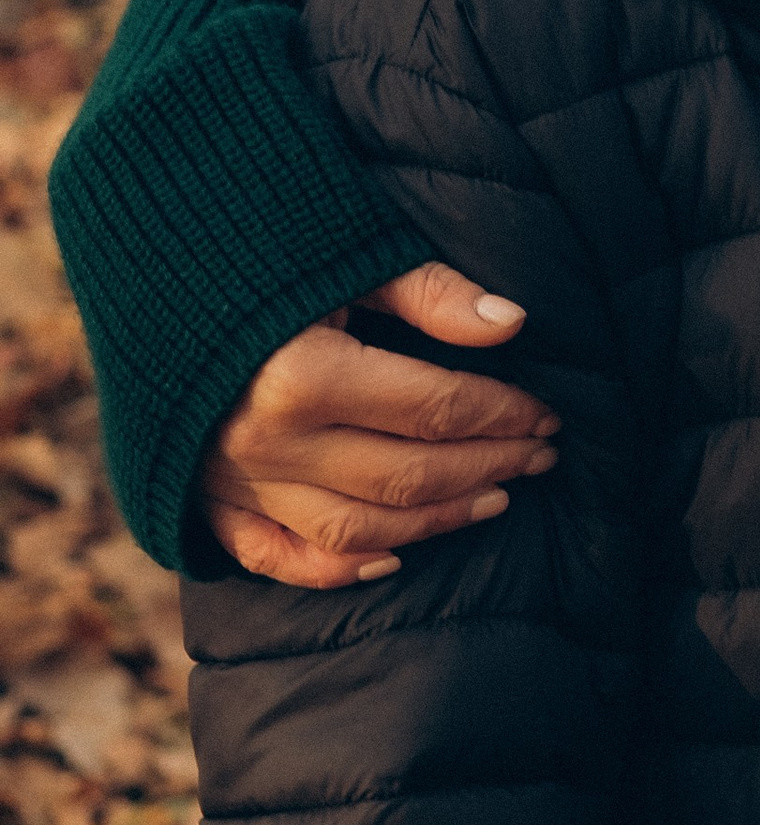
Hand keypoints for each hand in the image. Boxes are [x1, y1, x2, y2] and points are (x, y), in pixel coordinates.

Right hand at [197, 263, 560, 589]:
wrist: (146, 269)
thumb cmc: (256, 255)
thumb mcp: (343, 257)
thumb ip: (429, 293)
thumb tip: (514, 323)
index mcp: (302, 376)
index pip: (434, 410)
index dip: (503, 414)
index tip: (548, 412)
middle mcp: (267, 443)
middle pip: (407, 475)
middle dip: (489, 466)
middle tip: (542, 454)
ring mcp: (234, 484)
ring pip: (358, 530)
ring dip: (436, 520)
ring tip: (496, 497)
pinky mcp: (207, 504)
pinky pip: (277, 558)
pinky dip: (335, 569)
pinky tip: (393, 559)